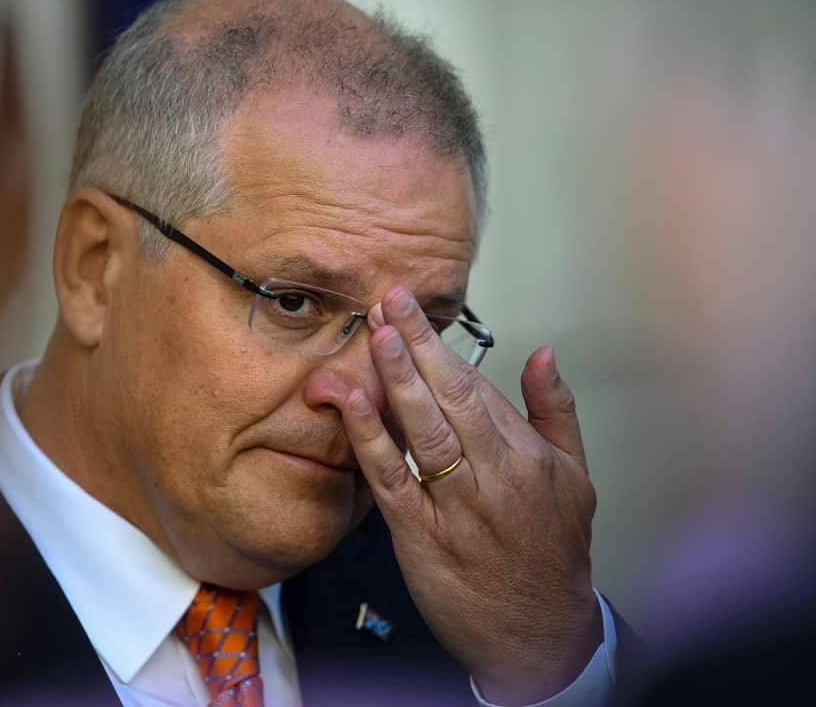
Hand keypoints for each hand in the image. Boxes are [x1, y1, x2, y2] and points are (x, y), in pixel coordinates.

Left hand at [341, 286, 600, 704]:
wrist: (540, 635)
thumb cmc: (554, 555)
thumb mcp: (576, 478)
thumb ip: (557, 412)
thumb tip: (544, 355)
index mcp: (528, 455)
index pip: (476, 385)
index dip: (438, 343)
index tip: (411, 308)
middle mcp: (495, 474)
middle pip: (451, 395)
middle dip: (416, 341)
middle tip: (388, 298)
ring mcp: (458, 504)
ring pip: (424, 428)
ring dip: (398, 377)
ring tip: (376, 332)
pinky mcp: (424, 536)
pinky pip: (393, 479)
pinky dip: (373, 439)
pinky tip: (356, 403)